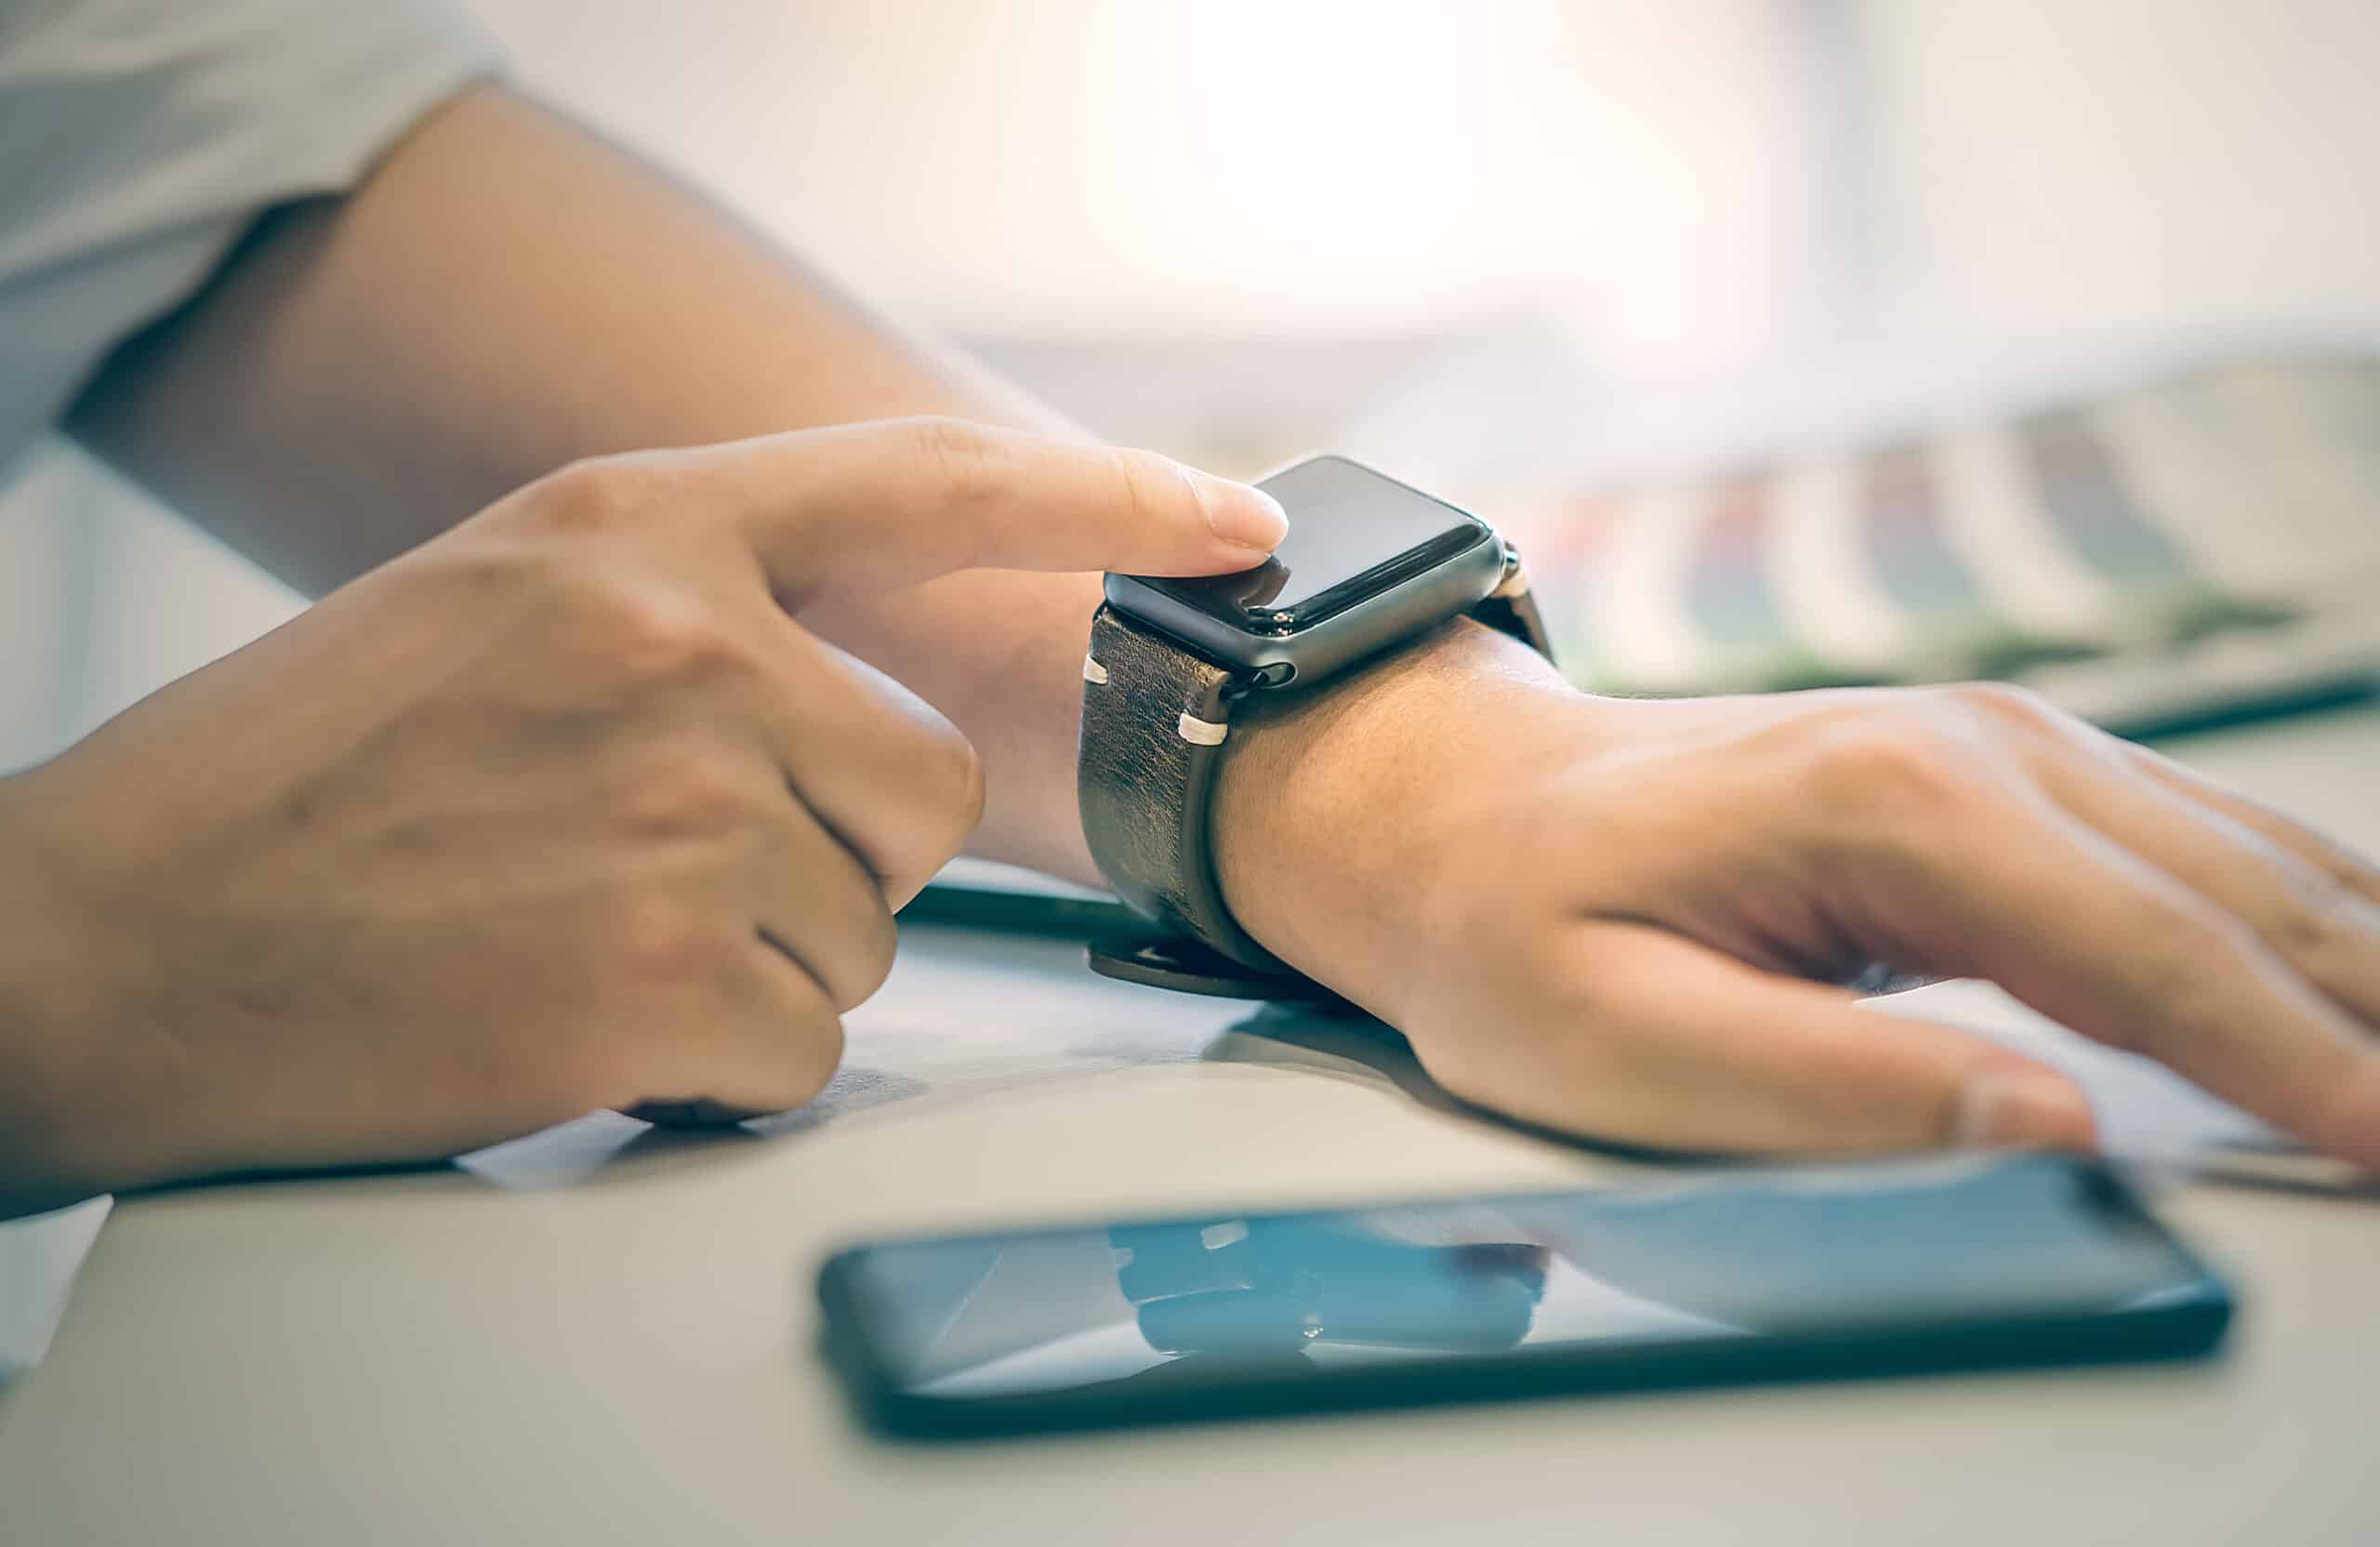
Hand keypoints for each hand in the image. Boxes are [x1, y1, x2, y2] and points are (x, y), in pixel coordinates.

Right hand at [0, 418, 1287, 1209]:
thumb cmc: (300, 780)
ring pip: (868, 928)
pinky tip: (572, 1020)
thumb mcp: (498, 607)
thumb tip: (873, 687)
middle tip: (661, 870)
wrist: (108, 935)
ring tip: (579, 933)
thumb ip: (694, 607)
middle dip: (834, 852)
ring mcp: (682, 809)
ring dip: (758, 960)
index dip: (1109, 500)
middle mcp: (684, 646)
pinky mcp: (664, 980)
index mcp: (637, 528)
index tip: (1242, 526)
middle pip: (925, 784)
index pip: (930, 481)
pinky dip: (713, 1068)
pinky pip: (805, 1051)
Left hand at [1217, 623, 2379, 1167]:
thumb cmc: (1514, 928)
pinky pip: (2196, 846)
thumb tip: (2051, 1121)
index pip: (2153, 957)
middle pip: (2240, 899)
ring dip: (2361, 968)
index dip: (2305, 1069)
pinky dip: (2296, 921)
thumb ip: (1832, 1086)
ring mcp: (1996, 742)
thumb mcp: (1616, 1041)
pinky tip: (2351, 986)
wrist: (1458, 807)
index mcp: (1889, 805)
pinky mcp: (1996, 769)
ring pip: (2246, 861)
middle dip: (2373, 1020)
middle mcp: (1973, 745)